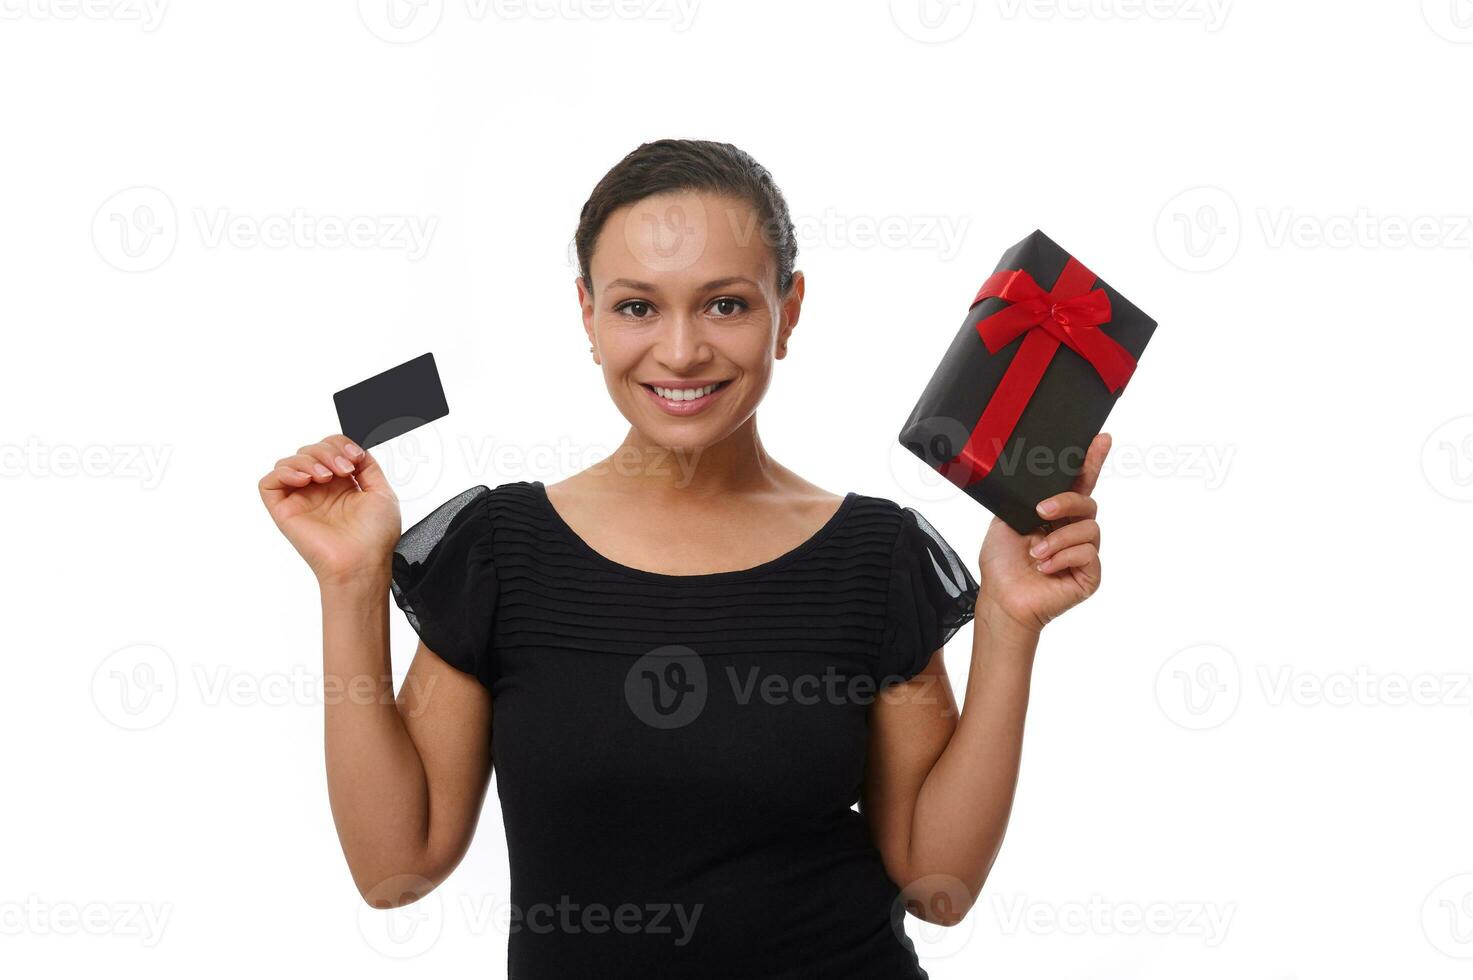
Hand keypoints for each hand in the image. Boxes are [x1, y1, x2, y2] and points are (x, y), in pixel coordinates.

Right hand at [257, 434, 400, 586]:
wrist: (363, 563)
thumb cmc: (374, 538)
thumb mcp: (382, 493)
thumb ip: (368, 467)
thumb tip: (355, 450)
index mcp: (341, 485)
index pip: (329, 448)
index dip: (339, 444)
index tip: (354, 457)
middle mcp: (319, 490)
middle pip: (309, 450)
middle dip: (327, 451)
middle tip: (343, 469)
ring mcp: (301, 500)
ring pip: (289, 462)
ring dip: (309, 460)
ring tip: (326, 477)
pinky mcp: (285, 511)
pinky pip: (269, 483)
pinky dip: (284, 472)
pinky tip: (305, 480)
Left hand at [976, 433, 1109, 633]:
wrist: (1001, 597)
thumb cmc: (1001, 563)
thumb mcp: (1006, 519)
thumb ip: (1024, 498)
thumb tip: (1035, 478)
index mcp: (1055, 514)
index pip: (1079, 483)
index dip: (1091, 460)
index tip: (1101, 439)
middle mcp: (1072, 530)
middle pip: (1087, 502)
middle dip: (1065, 503)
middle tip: (1041, 512)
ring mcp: (1083, 552)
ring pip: (1089, 528)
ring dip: (1058, 539)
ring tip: (1035, 553)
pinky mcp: (1089, 574)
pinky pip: (1087, 554)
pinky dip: (1062, 557)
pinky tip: (1045, 567)